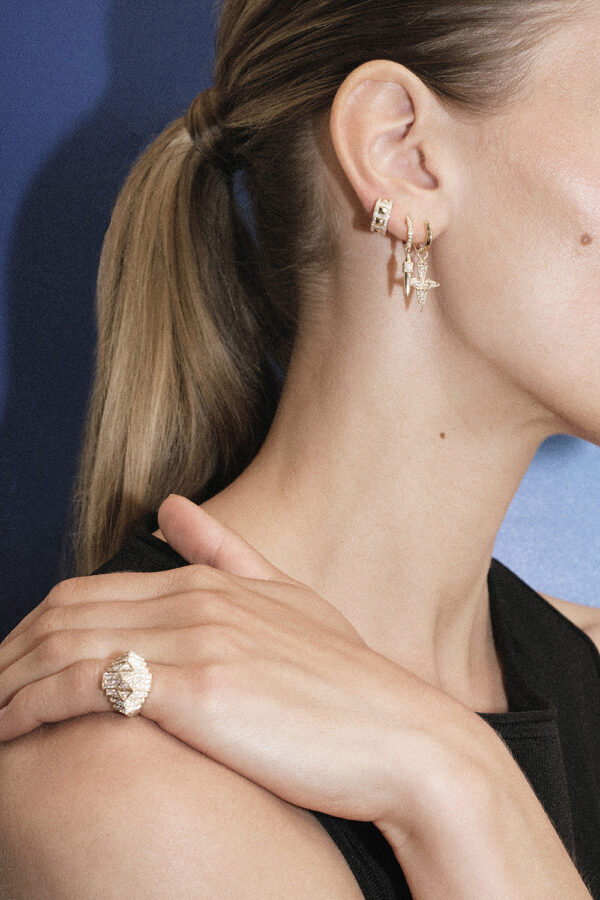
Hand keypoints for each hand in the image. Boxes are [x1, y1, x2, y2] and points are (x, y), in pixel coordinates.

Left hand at [0, 495, 486, 837]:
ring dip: (6, 680)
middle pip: (64, 614)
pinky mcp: (200, 690)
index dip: (33, 631)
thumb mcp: (291, 604)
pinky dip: (29, 707)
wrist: (404, 739)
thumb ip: (228, 553)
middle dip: (6, 654)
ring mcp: (197, 640)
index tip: (8, 668)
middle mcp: (196, 601)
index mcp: (211, 584)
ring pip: (63, 646)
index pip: (87, 594)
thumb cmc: (347, 687)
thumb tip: (171, 505)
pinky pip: (85, 689)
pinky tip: (6, 731)